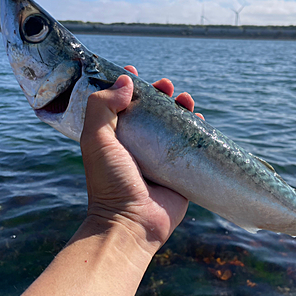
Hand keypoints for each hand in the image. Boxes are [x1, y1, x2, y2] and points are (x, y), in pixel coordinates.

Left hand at [80, 65, 201, 251]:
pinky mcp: (179, 170)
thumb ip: (102, 107)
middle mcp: (137, 144)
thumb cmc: (110, 181)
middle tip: (166, 85)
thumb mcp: (96, 140)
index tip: (134, 72)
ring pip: (172, 124)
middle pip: (150, 111)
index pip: (120, 104)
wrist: (132, 223)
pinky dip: (196, 129)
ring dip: (179, 107)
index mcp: (114, 137)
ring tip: (185, 98)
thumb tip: (126, 82)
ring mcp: (159, 157)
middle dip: (159, 94)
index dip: (126, 86)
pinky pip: (190, 144)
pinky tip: (199, 118)